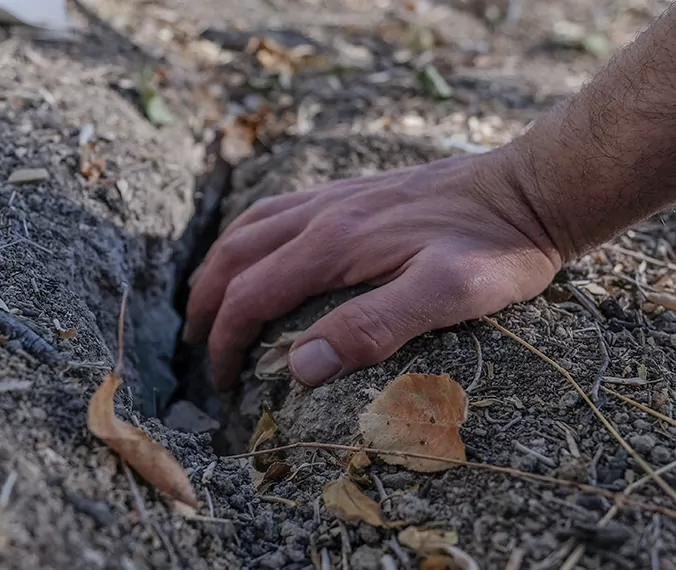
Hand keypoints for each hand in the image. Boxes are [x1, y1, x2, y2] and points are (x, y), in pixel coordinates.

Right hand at [183, 147, 562, 389]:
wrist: (534, 187)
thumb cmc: (497, 249)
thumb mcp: (446, 296)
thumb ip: (371, 327)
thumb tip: (299, 364)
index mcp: (334, 244)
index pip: (252, 296)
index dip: (226, 341)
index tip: (222, 381)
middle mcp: (322, 215)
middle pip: (234, 258)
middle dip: (207, 305)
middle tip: (199, 347)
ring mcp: (335, 197)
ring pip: (248, 228)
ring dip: (219, 267)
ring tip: (208, 300)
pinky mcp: (352, 191)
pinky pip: (277, 210)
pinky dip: (247, 236)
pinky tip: (258, 251)